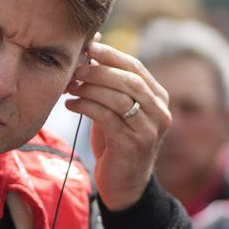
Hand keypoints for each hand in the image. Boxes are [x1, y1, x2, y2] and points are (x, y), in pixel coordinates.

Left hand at [64, 41, 169, 209]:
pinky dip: (85, 107)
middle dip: (98, 70)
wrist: (124, 184)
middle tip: (74, 68)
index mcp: (158, 98)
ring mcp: (149, 130)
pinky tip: (70, 105)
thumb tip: (91, 44)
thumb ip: (107, 82)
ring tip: (69, 87)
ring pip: (118, 98)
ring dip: (89, 88)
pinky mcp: (133, 145)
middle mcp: (159, 112)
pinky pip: (107, 118)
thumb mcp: (114, 108)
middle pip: (128, 80)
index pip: (135, 67)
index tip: (88, 47)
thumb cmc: (115, 140)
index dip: (111, 55)